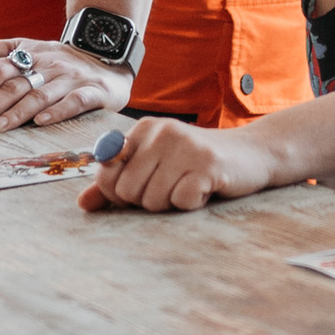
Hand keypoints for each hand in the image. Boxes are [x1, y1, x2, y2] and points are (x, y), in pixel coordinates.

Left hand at [0, 38, 133, 134]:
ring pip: (38, 95)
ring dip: (15, 113)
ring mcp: (70, 77)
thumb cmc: (61, 62)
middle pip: (13, 84)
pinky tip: (41, 122)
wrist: (110, 57)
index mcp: (29, 53)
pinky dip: (56, 111)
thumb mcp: (30, 48)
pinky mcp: (93, 91)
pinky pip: (74, 101)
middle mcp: (48, 64)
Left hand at [78, 117, 275, 211]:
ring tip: (189, 185)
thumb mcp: (155, 167)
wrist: (252, 154)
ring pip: (152, 200)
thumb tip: (83, 204)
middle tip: (172, 186)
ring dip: (171, 203)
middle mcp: (162, 132)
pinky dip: (192, 203)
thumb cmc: (196, 164)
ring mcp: (185, 146)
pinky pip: (181, 201)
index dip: (118, 192)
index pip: (106, 172)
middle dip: (147, 200)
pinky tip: (205, 188)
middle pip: (127, 191)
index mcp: (143, 129)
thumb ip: (117, 183)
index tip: (143, 186)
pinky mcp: (207, 164)